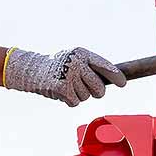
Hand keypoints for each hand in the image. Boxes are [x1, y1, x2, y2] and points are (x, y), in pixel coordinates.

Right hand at [3, 47, 127, 105]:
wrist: (32, 70)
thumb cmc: (59, 66)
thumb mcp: (75, 60)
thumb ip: (91, 67)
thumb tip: (116, 78)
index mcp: (82, 54)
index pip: (104, 66)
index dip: (116, 76)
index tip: (122, 84)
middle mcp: (77, 62)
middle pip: (99, 88)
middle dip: (96, 92)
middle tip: (88, 89)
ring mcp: (69, 75)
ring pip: (86, 97)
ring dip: (79, 95)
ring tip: (68, 86)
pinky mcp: (62, 87)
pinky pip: (75, 102)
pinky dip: (69, 100)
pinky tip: (61, 92)